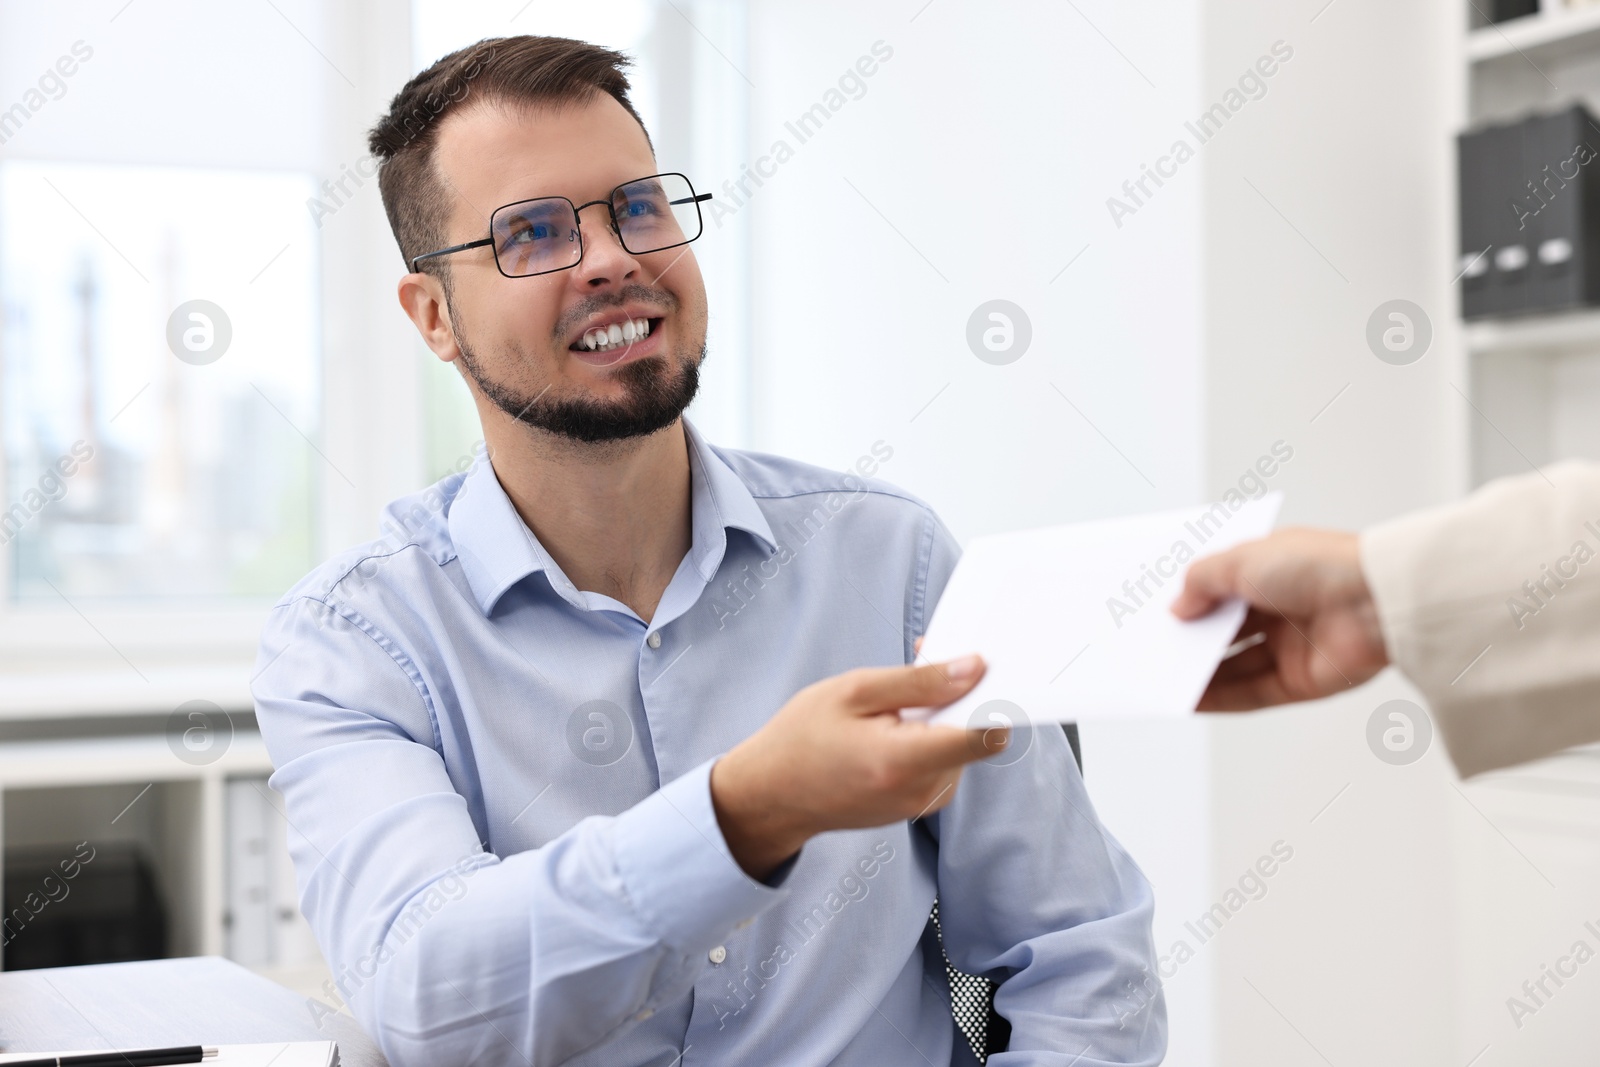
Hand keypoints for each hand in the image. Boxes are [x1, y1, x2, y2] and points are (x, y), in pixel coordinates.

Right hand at [710, 654, 996, 878]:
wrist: (771, 794)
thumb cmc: (803, 738)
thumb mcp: (855, 691)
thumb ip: (920, 681)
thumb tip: (975, 668)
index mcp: (905, 761)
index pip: (984, 734)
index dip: (996, 697)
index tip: (990, 667)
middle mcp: (922, 791)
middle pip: (974, 735)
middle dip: (958, 697)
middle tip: (922, 666)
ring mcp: (922, 804)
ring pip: (959, 747)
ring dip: (940, 717)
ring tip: (892, 704)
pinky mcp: (918, 806)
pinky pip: (943, 762)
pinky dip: (929, 738)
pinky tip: (894, 726)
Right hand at [1169, 528, 1388, 710]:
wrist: (1377, 601)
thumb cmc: (1320, 566)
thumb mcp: (1242, 560)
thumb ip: (1201, 582)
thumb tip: (1178, 608)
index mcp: (1273, 571)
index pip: (1223, 587)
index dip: (1192, 599)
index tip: (1160, 612)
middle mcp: (1283, 608)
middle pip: (1226, 630)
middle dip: (1191, 638)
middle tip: (1154, 647)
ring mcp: (1292, 647)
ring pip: (1235, 665)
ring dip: (1199, 672)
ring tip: (1161, 676)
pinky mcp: (1301, 681)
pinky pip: (1251, 693)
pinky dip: (1219, 697)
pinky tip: (1190, 698)